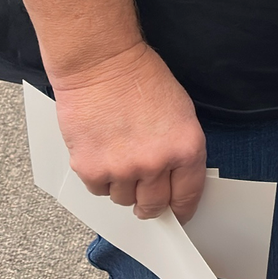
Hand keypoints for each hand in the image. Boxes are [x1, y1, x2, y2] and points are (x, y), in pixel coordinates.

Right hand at [50, 39, 206, 221]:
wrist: (102, 63)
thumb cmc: (141, 79)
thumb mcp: (181, 113)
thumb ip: (179, 151)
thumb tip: (174, 180)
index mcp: (186, 148)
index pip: (187, 196)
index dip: (181, 209)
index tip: (176, 214)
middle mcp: (155, 164)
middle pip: (153, 205)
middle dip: (150, 204)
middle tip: (144, 196)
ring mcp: (121, 169)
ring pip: (122, 199)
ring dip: (122, 186)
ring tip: (120, 158)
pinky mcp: (90, 169)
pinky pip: (97, 190)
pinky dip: (100, 178)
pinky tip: (102, 154)